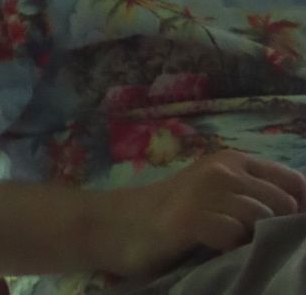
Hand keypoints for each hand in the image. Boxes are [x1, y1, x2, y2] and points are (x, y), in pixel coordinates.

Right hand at [96, 151, 305, 282]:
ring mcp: (205, 191)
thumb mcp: (217, 194)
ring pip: (260, 217)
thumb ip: (252, 196)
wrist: (121, 224)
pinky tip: (213, 248)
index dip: (301, 209)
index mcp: (232, 160)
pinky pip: (233, 235)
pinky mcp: (190, 218)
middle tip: (253, 242)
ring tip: (230, 246)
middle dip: (277, 227)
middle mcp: (222, 169)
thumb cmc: (175, 213)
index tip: (290, 232)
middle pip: (283, 202)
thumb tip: (300, 214)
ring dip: (252, 239)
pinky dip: (230, 248)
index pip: (293, 181)